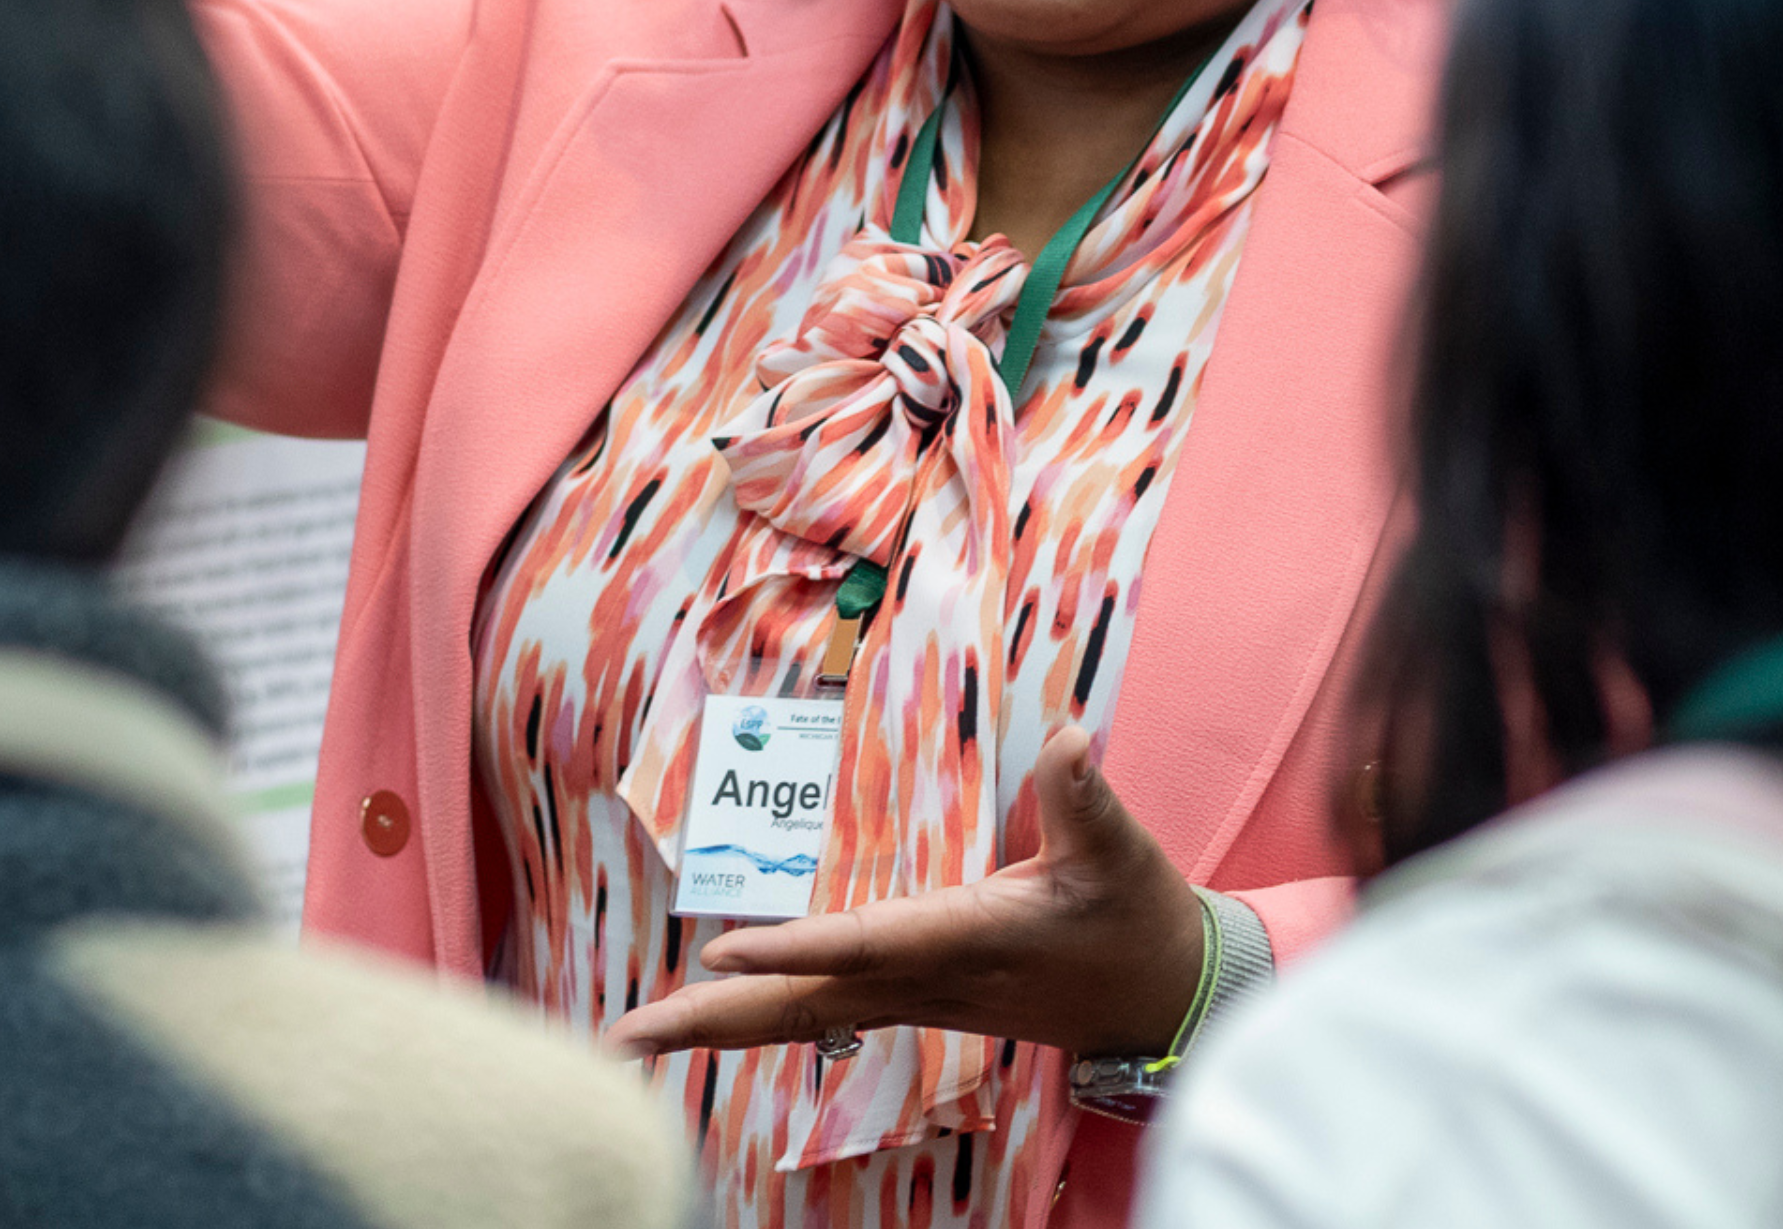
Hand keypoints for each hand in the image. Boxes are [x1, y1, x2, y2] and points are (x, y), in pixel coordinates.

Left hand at [604, 729, 1206, 1059]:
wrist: (1159, 1001)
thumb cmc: (1135, 922)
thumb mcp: (1120, 854)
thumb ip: (1084, 799)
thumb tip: (1070, 742)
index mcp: (963, 942)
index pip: (862, 948)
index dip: (793, 950)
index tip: (719, 954)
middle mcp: (924, 982)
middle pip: (800, 1008)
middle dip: (710, 1022)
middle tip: (623, 1041)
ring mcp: (914, 1001)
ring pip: (800, 1019)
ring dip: (716, 1026)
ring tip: (634, 1038)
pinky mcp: (916, 1001)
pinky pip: (820, 1015)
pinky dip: (760, 1016)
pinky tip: (713, 1019)